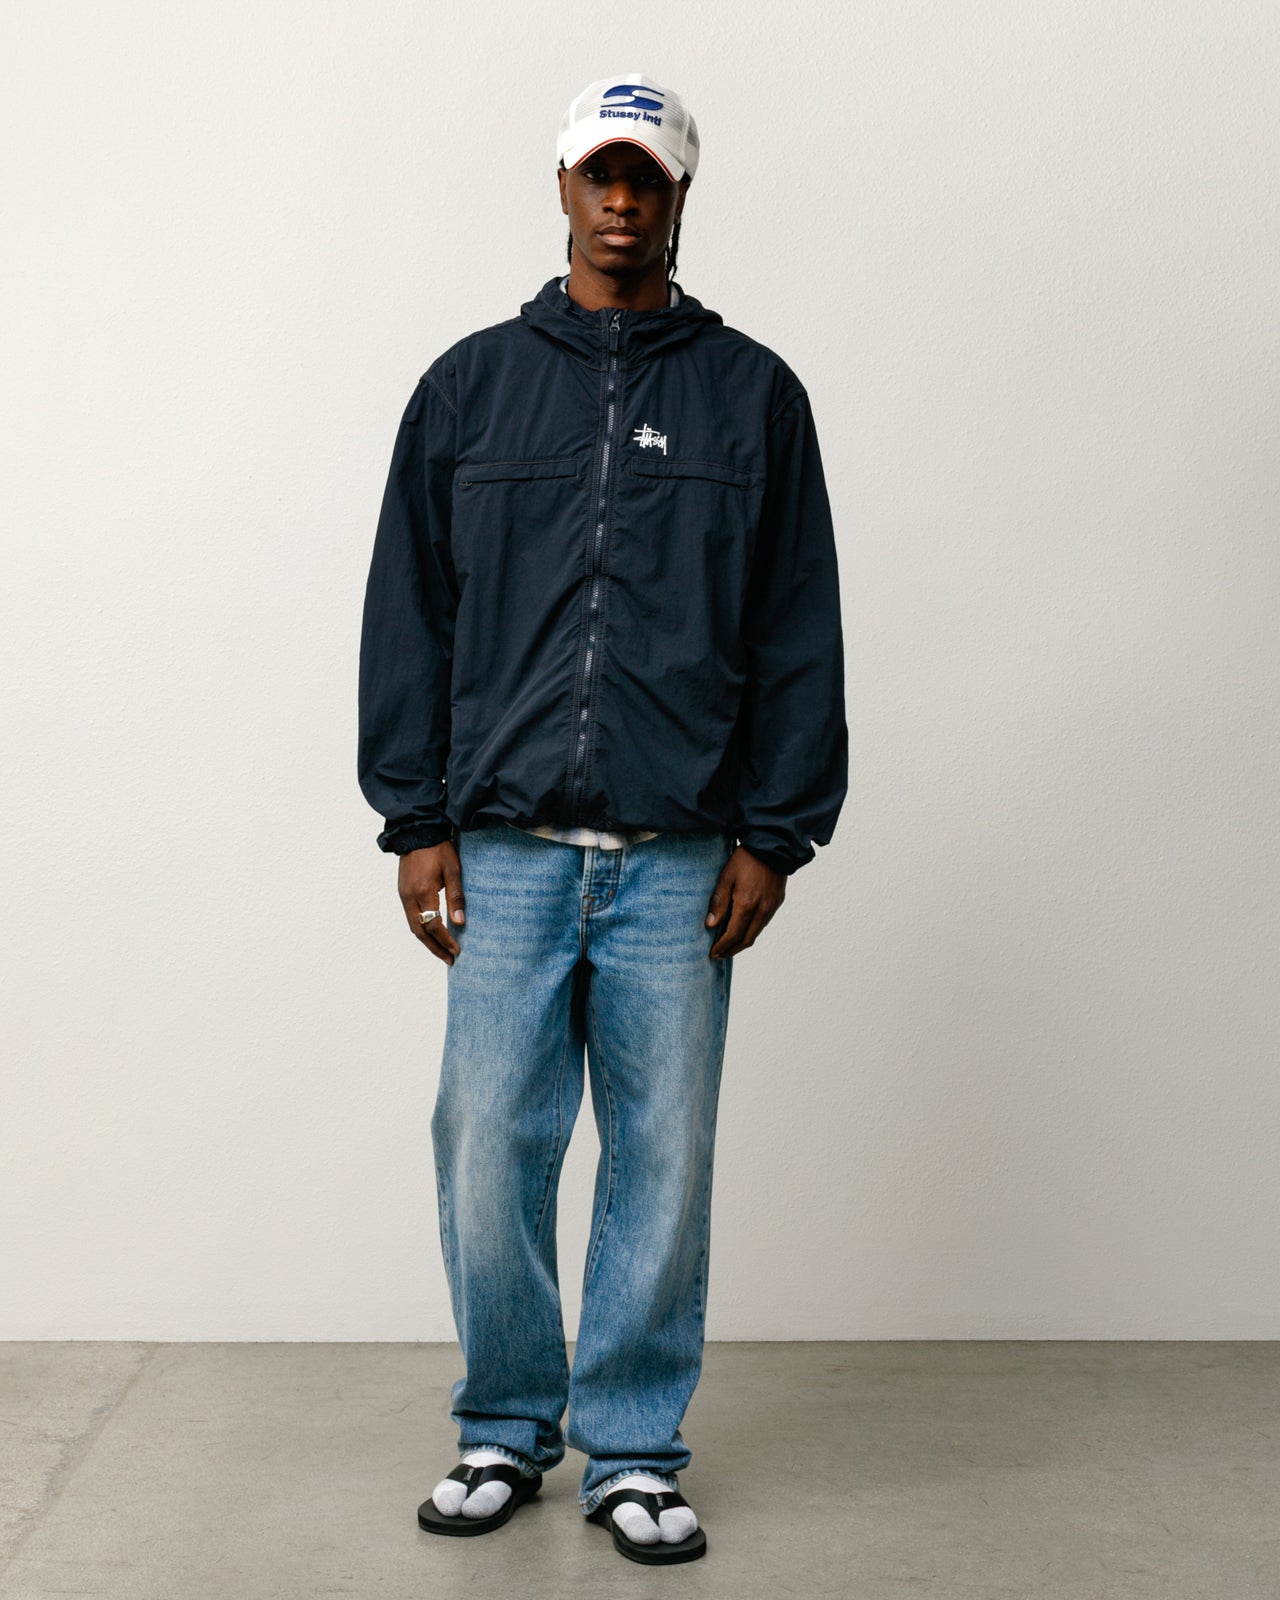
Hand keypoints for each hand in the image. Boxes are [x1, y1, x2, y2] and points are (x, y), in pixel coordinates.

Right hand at [398, 842, 465, 964]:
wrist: (417, 832)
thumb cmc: (438, 849)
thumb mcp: (453, 870)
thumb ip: (456, 897)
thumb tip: (459, 922)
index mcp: (423, 892)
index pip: (434, 926)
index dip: (446, 940)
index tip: (457, 950)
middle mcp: (409, 897)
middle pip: (420, 932)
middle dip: (435, 948)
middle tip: (450, 959)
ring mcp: (403, 895)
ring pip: (413, 927)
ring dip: (427, 941)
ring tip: (442, 951)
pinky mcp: (402, 892)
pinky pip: (410, 917)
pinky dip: (421, 930)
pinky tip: (431, 933)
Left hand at [705, 847, 785, 957]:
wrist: (773, 846)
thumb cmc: (746, 859)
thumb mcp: (726, 876)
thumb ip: (718, 902)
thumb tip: (710, 925)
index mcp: (747, 905)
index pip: (733, 935)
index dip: (722, 947)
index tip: (712, 954)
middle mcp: (762, 910)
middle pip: (746, 940)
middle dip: (732, 950)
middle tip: (719, 955)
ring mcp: (771, 908)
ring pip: (756, 933)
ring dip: (742, 943)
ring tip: (729, 946)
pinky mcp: (777, 902)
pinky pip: (763, 924)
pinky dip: (752, 931)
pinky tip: (743, 929)